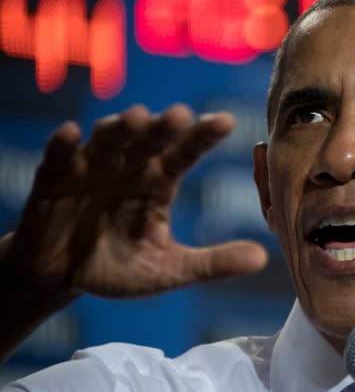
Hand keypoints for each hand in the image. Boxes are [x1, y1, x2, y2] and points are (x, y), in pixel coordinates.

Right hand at [0, 104, 267, 303]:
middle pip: (150, 140)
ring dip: (120, 128)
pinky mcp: (54, 178)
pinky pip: (58, 156)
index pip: (186, 154)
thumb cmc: (120, 267)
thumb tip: (264, 258)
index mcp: (159, 182)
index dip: (203, 137)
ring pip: (108, 141)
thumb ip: (213, 263)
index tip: (226, 121)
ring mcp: (92, 168)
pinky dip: (62, 144)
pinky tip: (70, 133)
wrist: (62, 276)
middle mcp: (129, 167)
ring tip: (135, 118)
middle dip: (164, 127)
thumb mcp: (169, 269)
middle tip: (180, 115)